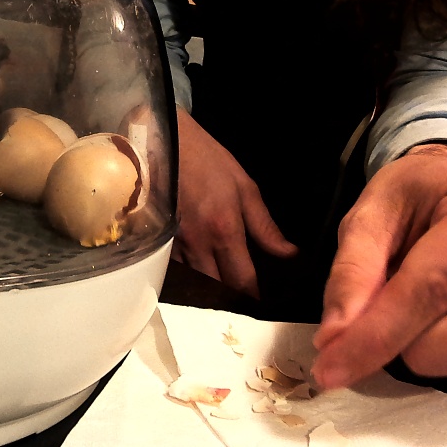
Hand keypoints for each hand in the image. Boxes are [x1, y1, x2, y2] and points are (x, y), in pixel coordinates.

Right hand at [173, 108, 297, 295]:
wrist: (163, 140)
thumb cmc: (207, 159)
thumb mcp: (244, 186)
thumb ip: (265, 225)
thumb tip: (288, 253)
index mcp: (225, 231)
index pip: (243, 279)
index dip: (254, 297)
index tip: (264, 305)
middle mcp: (198, 244)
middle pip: (216, 288)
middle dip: (231, 299)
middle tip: (245, 304)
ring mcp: (174, 243)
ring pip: (194, 281)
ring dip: (209, 290)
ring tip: (224, 295)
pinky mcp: (158, 238)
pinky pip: (176, 267)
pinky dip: (188, 275)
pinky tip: (198, 275)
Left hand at [311, 144, 446, 388]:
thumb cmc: (408, 196)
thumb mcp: (367, 213)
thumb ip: (351, 272)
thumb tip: (335, 338)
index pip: (433, 285)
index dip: (380, 334)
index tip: (332, 366)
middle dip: (419, 350)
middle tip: (372, 339)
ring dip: (432, 358)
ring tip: (399, 323)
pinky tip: (425, 329)